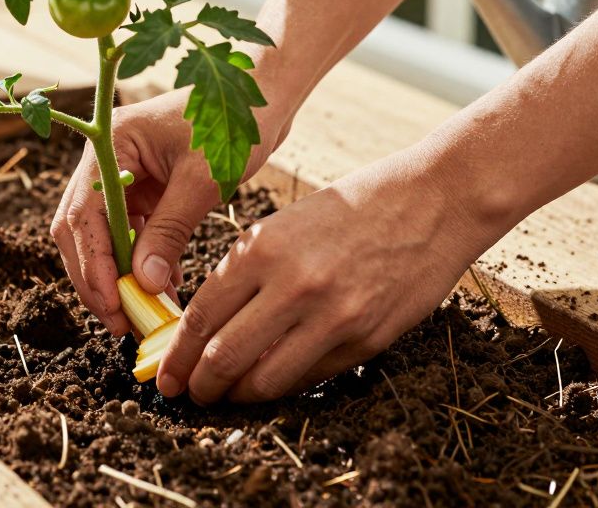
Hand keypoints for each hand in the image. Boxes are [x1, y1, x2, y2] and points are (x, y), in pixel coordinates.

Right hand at [51, 90, 283, 335]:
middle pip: (82, 229)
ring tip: (145, 312)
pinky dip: (143, 260)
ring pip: (104, 234)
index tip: (112, 305)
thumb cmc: (234, 121)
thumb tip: (144, 283)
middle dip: (98, 278)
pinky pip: (133, 231)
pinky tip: (166, 287)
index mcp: (111, 145)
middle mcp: (107, 158)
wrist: (264, 94)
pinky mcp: (146, 186)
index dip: (92, 266)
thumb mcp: (202, 180)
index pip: (82, 216)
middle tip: (121, 322)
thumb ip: (169, 231)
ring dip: (120, 273)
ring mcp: (125, 173)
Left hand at [155, 146, 505, 402]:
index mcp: (262, 248)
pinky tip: (273, 380)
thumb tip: (206, 329)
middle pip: (223, 358)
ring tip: (228, 395)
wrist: (432, 202)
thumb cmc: (351, 209)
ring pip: (264, 380)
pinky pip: (309, 377)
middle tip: (190, 394)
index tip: (165, 375)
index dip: (175, 356)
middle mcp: (292, 286)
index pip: (201, 318)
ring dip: (238, 396)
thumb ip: (245, 274)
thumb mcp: (283, 227)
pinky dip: (283, 385)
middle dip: (199, 385)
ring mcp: (332, 317)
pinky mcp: (365, 340)